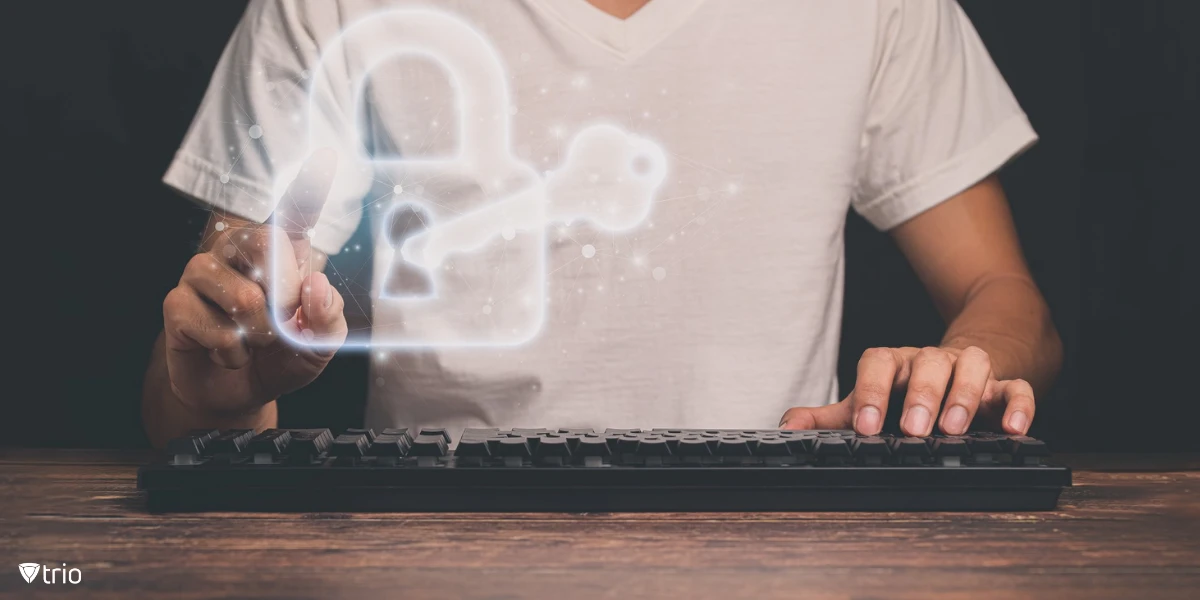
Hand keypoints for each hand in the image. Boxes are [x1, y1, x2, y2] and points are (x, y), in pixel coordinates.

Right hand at [161, 149, 346, 416]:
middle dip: (284, 294)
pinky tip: (226, 350)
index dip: (306, 189)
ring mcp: (204, 272)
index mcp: (280, 253)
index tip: (324, 159)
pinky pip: (212, 325)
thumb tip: (316, 286)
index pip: (293, 214)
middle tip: (282, 321)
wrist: (239, 393)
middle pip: (264, 242)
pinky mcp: (176, 303)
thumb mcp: (319, 345)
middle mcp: (239, 251)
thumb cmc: (281, 358)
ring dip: (257, 331)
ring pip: (241, 294)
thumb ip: (328, 318)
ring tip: (254, 341)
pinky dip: (230, 350)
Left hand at [779, 346, 1034, 436]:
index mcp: (895, 363)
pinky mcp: (1003, 385)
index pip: (880, 363)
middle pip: (928, 364)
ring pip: (972, 365)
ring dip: (964, 395)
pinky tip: (1012, 428)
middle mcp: (931, 360)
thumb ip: (829, 418)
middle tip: (914, 430)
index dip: (872, 391)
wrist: (955, 372)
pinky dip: (1018, 405)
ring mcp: (968, 369)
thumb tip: (787, 427)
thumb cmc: (904, 393)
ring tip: (955, 429)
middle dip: (922, 396)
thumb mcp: (867, 403)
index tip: (867, 427)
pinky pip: (1016, 387)